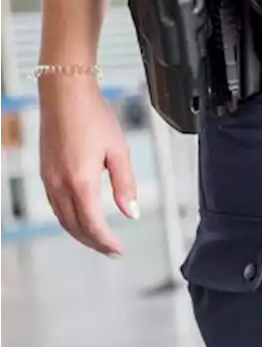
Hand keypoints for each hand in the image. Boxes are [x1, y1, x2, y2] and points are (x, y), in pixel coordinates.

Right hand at [38, 82, 137, 255]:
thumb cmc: (93, 117)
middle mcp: (60, 185)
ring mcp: (49, 180)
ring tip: (98, 239)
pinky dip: (68, 218)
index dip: (106, 242)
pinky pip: (55, 205)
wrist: (65, 96)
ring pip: (62, 218)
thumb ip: (125, 184)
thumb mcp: (119, 151)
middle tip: (110, 250)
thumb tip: (131, 212)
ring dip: (80, 233)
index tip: (119, 250)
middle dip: (93, 242)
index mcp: (80, 182)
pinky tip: (80, 217)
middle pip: (75, 227)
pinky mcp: (45, 173)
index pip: (93, 224)